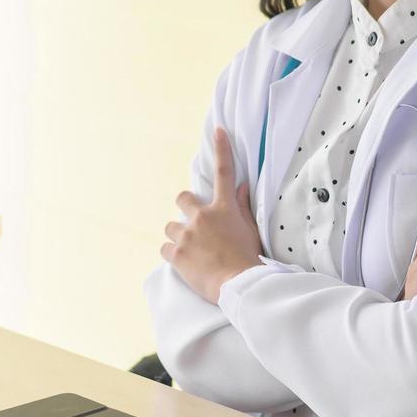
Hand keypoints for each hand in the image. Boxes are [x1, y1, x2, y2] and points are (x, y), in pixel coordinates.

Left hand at [161, 127, 262, 302]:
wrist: (239, 285)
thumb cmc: (249, 258)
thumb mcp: (252, 230)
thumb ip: (244, 206)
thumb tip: (243, 186)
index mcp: (224, 208)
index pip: (224, 172)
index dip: (222, 149)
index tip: (218, 131)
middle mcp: (202, 216)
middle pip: (183, 198)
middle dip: (185, 207)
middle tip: (194, 222)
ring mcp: (187, 234)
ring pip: (170, 226)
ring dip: (178, 235)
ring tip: (192, 250)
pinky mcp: (176, 254)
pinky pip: (165, 248)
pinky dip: (172, 254)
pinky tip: (184, 263)